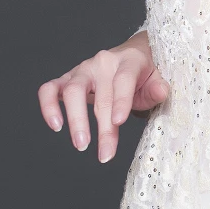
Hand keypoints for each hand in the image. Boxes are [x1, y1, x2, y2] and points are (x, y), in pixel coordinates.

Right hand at [37, 30, 169, 162]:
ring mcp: (82, 70)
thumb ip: (158, 87)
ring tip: (81, 144)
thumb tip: (161, 91)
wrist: (133, 54)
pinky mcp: (67, 79)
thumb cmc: (145, 73)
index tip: (119, 123)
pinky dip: (48, 106)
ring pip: (71, 90)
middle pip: (99, 94)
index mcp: (128, 60)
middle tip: (105, 154)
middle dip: (102, 127)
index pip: (123, 79)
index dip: (121, 101)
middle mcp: (103, 63)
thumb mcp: (158, 78)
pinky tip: (56, 125)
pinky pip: (50, 89)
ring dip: (75, 119)